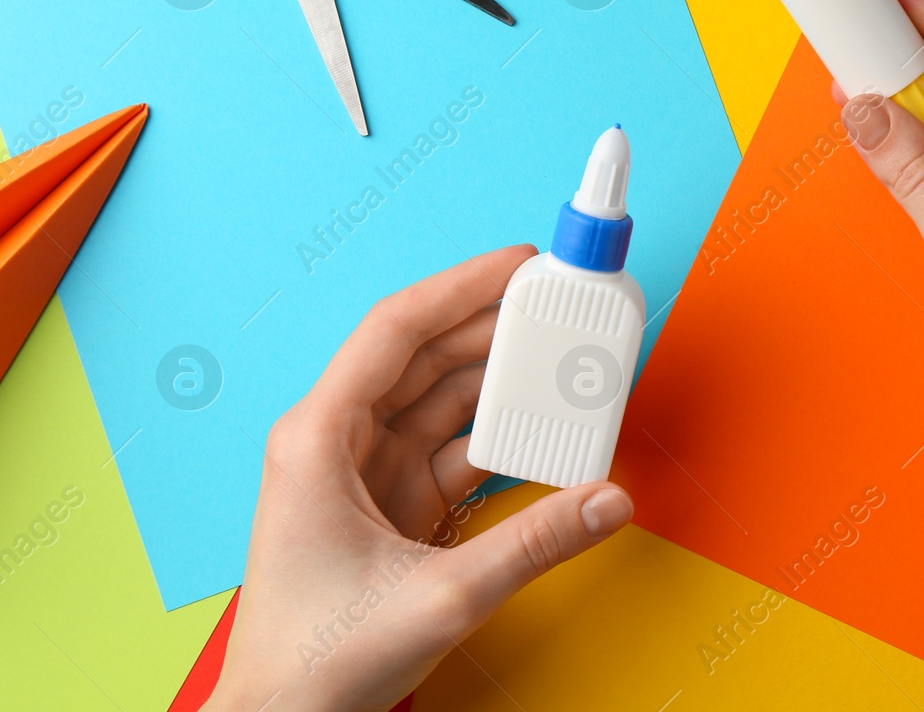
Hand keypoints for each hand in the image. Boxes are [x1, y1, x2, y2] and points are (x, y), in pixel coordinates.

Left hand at [205, 246, 634, 711]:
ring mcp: (365, 472)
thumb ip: (533, 544)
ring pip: (441, 399)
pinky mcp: (390, 504)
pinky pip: (452, 447)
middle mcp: (337, 441)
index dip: (460, 287)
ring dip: (499, 381)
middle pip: (424, 356)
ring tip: (560, 359)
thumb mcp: (437, 598)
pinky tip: (541, 428)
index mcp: (318, 438)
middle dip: (492, 326)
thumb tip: (607, 499)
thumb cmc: (316, 661)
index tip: (519, 263)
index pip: (395, 330)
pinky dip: (498, 436)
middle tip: (557, 305)